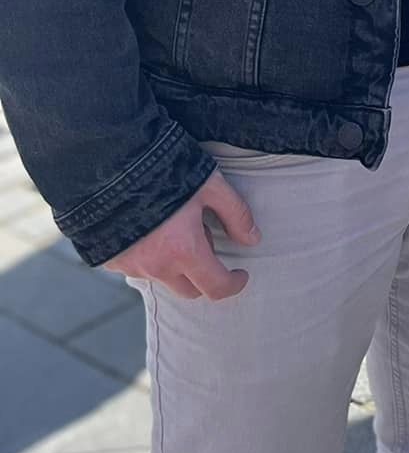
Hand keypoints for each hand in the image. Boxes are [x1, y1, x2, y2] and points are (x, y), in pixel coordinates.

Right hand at [104, 171, 260, 301]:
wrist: (111, 163)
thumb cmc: (164, 170)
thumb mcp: (210, 185)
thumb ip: (236, 214)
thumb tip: (253, 239)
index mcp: (184, 250)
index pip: (215, 287)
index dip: (234, 284)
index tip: (240, 274)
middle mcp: (156, 266)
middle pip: (189, 289)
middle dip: (204, 275)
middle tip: (204, 239)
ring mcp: (130, 266)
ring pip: (162, 278)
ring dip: (175, 264)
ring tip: (175, 227)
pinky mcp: (110, 260)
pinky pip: (137, 268)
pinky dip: (149, 257)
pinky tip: (151, 230)